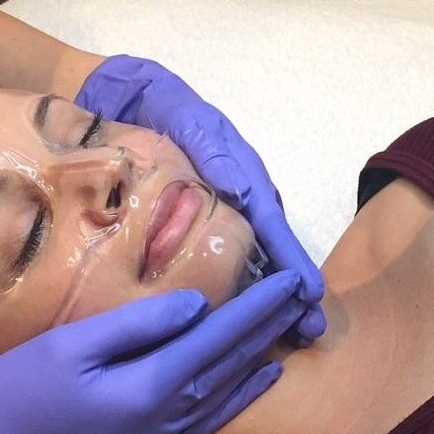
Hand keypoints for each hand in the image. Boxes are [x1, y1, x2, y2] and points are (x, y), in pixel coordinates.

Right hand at [0, 271, 304, 433]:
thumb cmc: (18, 391)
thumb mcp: (70, 345)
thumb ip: (136, 325)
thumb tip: (197, 305)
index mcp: (147, 388)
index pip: (216, 339)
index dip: (255, 308)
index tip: (289, 280)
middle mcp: (165, 418)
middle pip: (231, 365)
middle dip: (269, 328)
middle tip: (306, 295)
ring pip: (227, 392)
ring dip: (262, 357)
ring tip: (293, 327)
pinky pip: (212, 416)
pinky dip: (242, 394)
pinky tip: (260, 377)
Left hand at [76, 55, 326, 341]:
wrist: (124, 98)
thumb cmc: (163, 108)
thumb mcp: (192, 124)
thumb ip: (216, 155)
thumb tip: (241, 191)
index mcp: (244, 178)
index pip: (271, 226)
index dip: (291, 261)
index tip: (310, 295)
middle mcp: (239, 202)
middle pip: (269, 251)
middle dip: (290, 292)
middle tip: (310, 331)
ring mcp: (218, 216)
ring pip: (246, 262)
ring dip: (264, 298)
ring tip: (286, 335)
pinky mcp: (189, 226)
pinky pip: (213, 261)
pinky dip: (227, 290)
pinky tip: (228, 321)